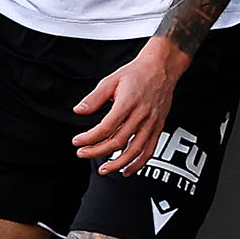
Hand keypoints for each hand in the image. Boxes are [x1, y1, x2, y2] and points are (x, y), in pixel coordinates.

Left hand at [72, 35, 193, 175]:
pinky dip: (138, 164)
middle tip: (82, 154)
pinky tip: (126, 170)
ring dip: (117, 163)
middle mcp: (141, 115)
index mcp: (128, 102)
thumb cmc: (136, 73)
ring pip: (134, 150)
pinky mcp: (158, 127)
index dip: (89, 138)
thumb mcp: (111, 80)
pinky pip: (149, 150)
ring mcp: (152, 123)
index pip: (106, 128)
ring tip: (102, 170)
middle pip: (118, 141)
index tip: (77, 141)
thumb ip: (94, 98)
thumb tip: (78, 111)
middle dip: (97, 151)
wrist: (162, 68)